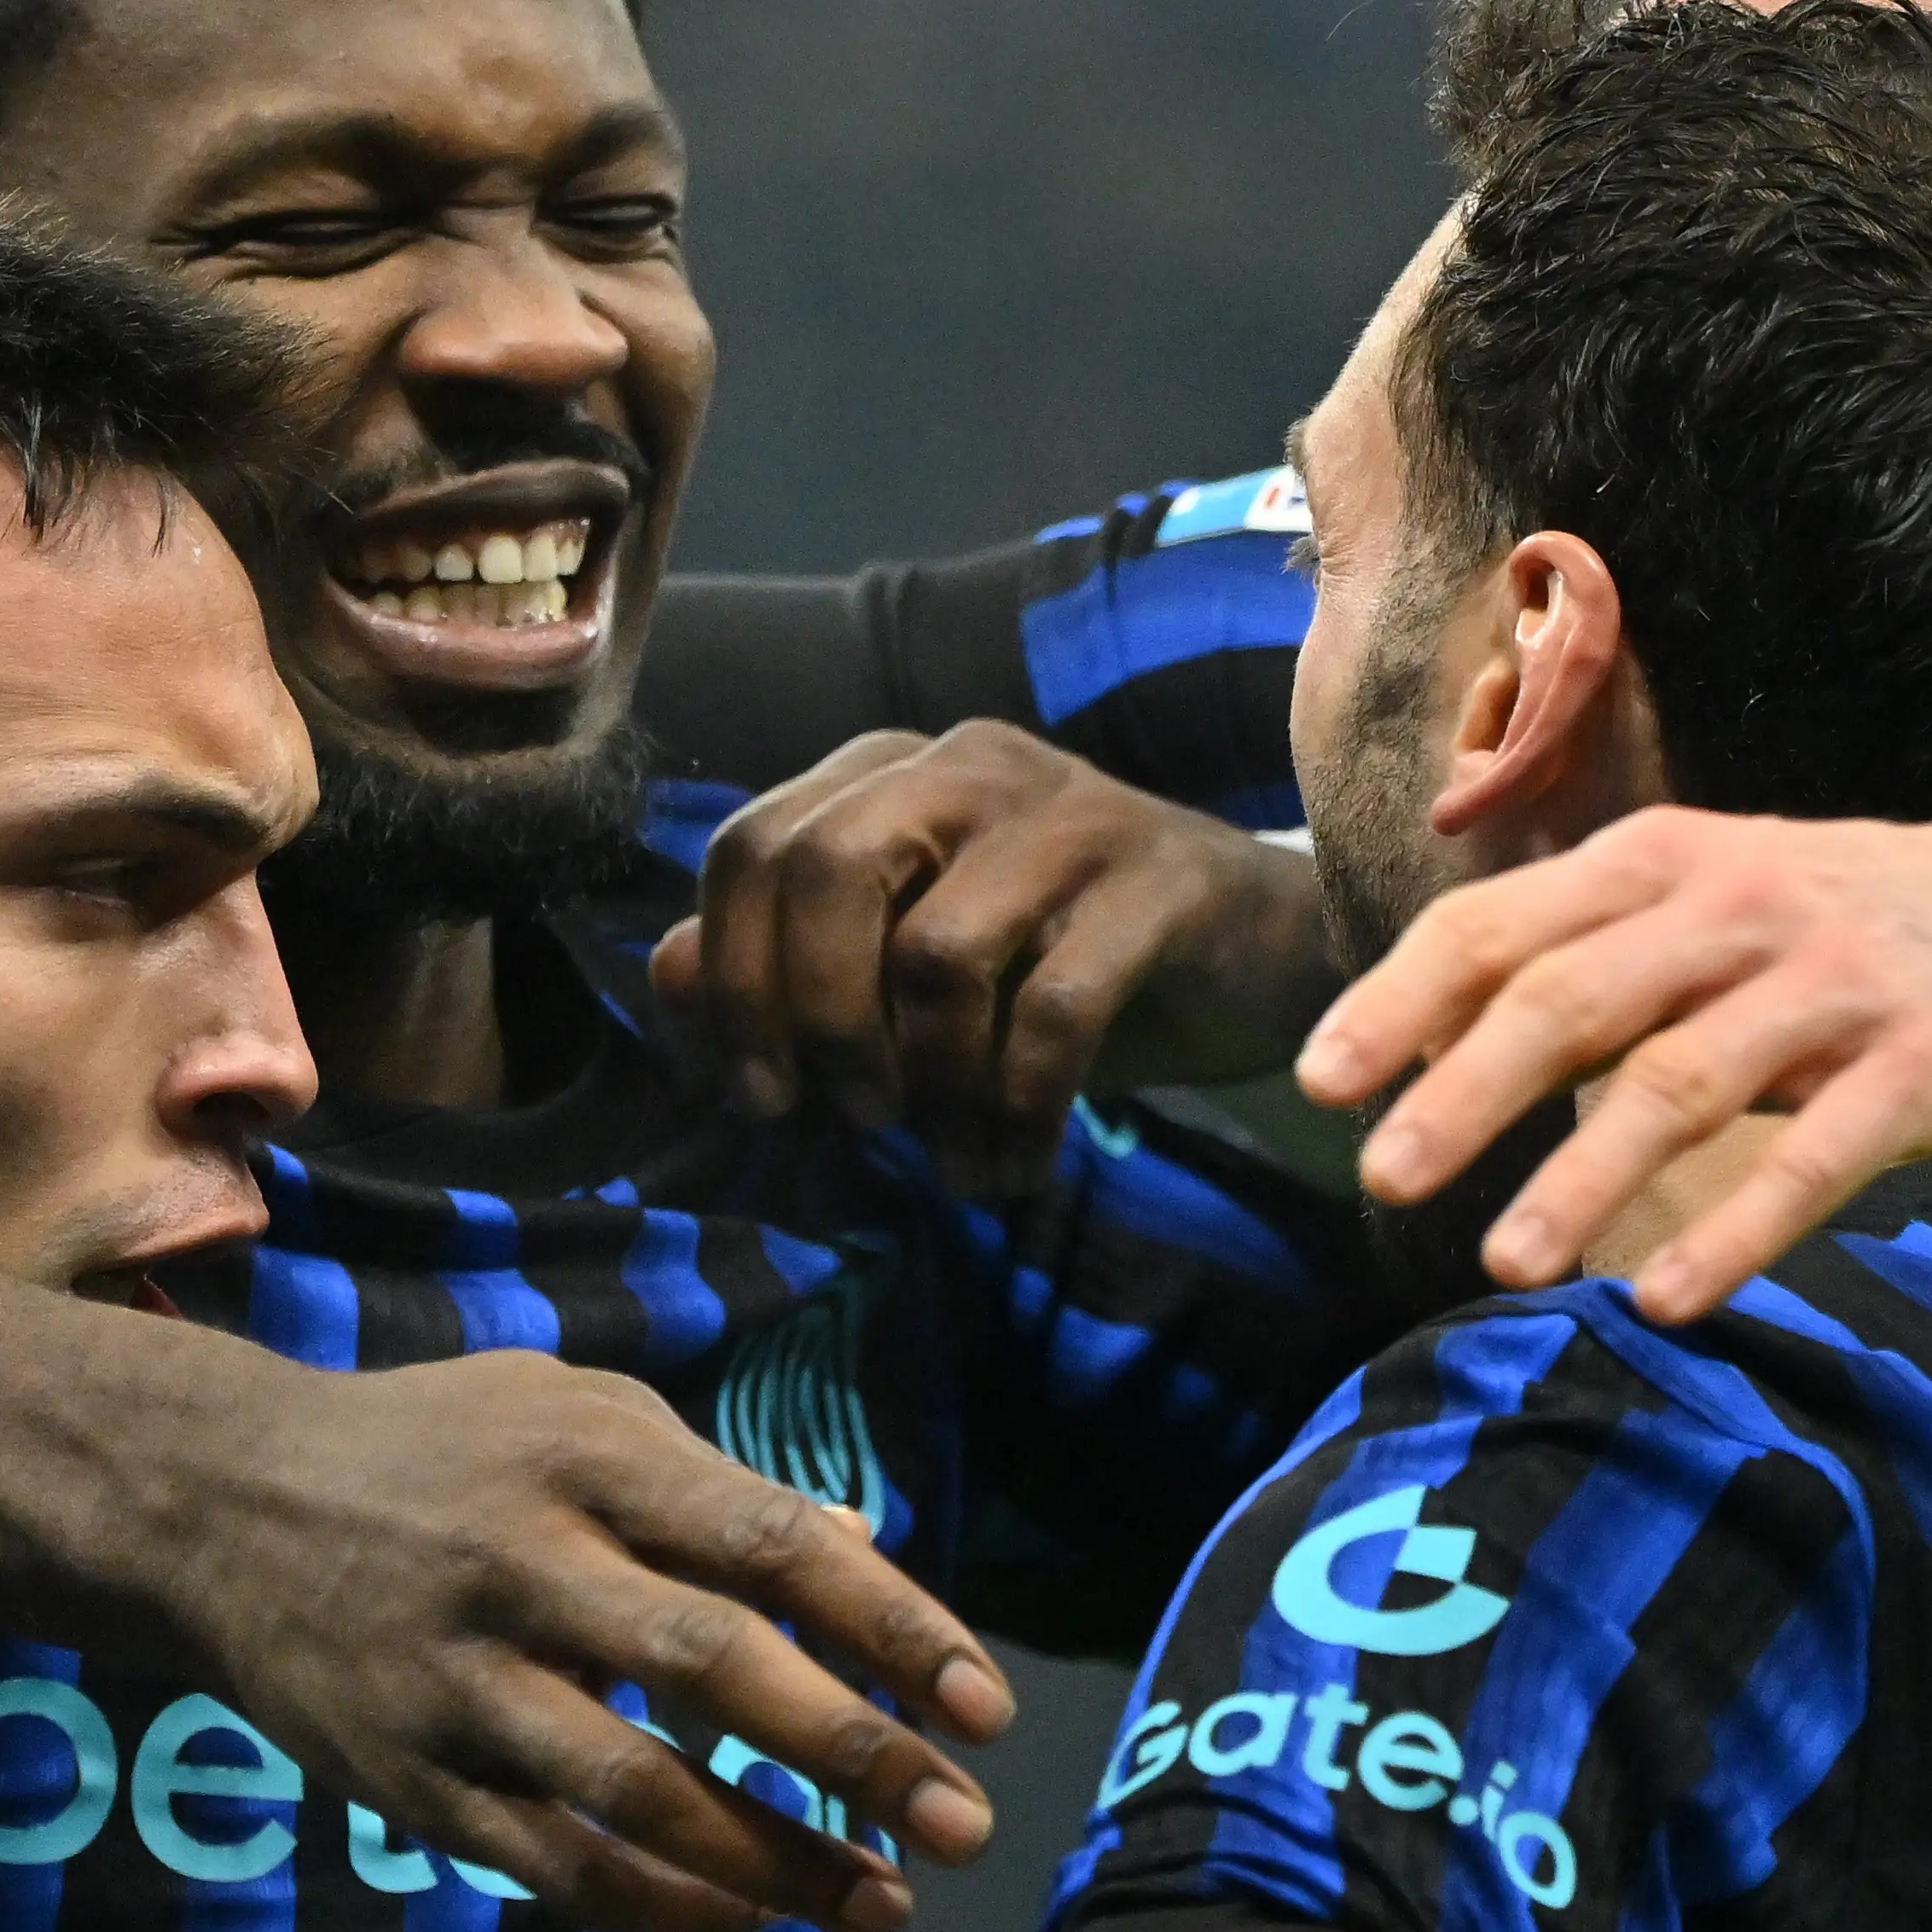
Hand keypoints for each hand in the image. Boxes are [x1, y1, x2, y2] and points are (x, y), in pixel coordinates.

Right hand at [124, 1345, 1018, 1931]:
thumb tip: (860, 1543)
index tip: (985, 1708)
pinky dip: (660, 1902)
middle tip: (964, 1826)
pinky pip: (551, 1861)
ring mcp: (460, 1678)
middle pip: (718, 1666)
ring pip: (637, 1792)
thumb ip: (711, 1481)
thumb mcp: (567, 1408)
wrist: (213, 1505)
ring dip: (775, 1863)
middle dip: (857, 1756)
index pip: (772, 1542)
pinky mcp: (408, 1776)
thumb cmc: (432, 1447)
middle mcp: (526, 1562)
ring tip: (880, 1909)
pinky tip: (748, 1924)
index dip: (893, 1626)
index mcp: (586, 1456)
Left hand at [649, 723, 1340, 1197]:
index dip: (733, 982)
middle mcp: (968, 765)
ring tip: (948, 1154)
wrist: (1255, 951)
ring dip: (928, 1085)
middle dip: (815, 1019)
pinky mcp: (1164, 878)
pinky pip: (1056, 1010)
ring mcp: (1073, 811)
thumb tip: (676, 979)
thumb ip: (781, 965)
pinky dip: (1017, 1113)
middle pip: (827, 871)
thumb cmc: (1056, 962)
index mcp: (889, 771)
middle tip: (855, 1117)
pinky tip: (1013, 1167)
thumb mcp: (905, 973)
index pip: (751, 847)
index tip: (761, 1095)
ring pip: (938, 950)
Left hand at [1297, 783, 1931, 1324]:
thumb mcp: (1714, 895)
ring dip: (1581, 1176)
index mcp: (1664, 863)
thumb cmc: (1851, 920)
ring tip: (1500, 1266)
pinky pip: (1817, 1158)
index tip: (1322, 1084)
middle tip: (1382, 1180)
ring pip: (1682, 1080)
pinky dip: (1733, 1229)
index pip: (1501, 926)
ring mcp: (1836, 986)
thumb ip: (1586, 948)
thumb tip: (1423, 1037)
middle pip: (1570, 997)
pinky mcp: (1926, 1065)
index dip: (1401, 1002)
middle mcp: (1738, 909)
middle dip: (1464, 1091)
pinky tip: (1660, 1298)